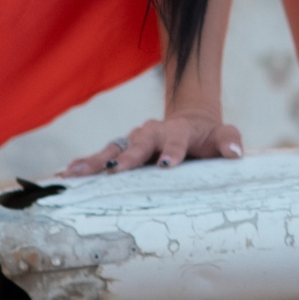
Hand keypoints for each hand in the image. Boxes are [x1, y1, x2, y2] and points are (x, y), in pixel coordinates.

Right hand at [65, 110, 242, 175]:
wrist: (188, 123)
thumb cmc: (207, 137)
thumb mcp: (222, 135)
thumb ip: (229, 141)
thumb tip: (235, 154)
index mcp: (178, 130)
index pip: (176, 139)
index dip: (172, 151)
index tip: (166, 164)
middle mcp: (151, 132)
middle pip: (138, 143)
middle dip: (127, 157)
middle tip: (115, 170)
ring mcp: (133, 139)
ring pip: (112, 149)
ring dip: (94, 160)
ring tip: (73, 173)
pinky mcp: (121, 149)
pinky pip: (100, 157)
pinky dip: (83, 164)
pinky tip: (63, 175)